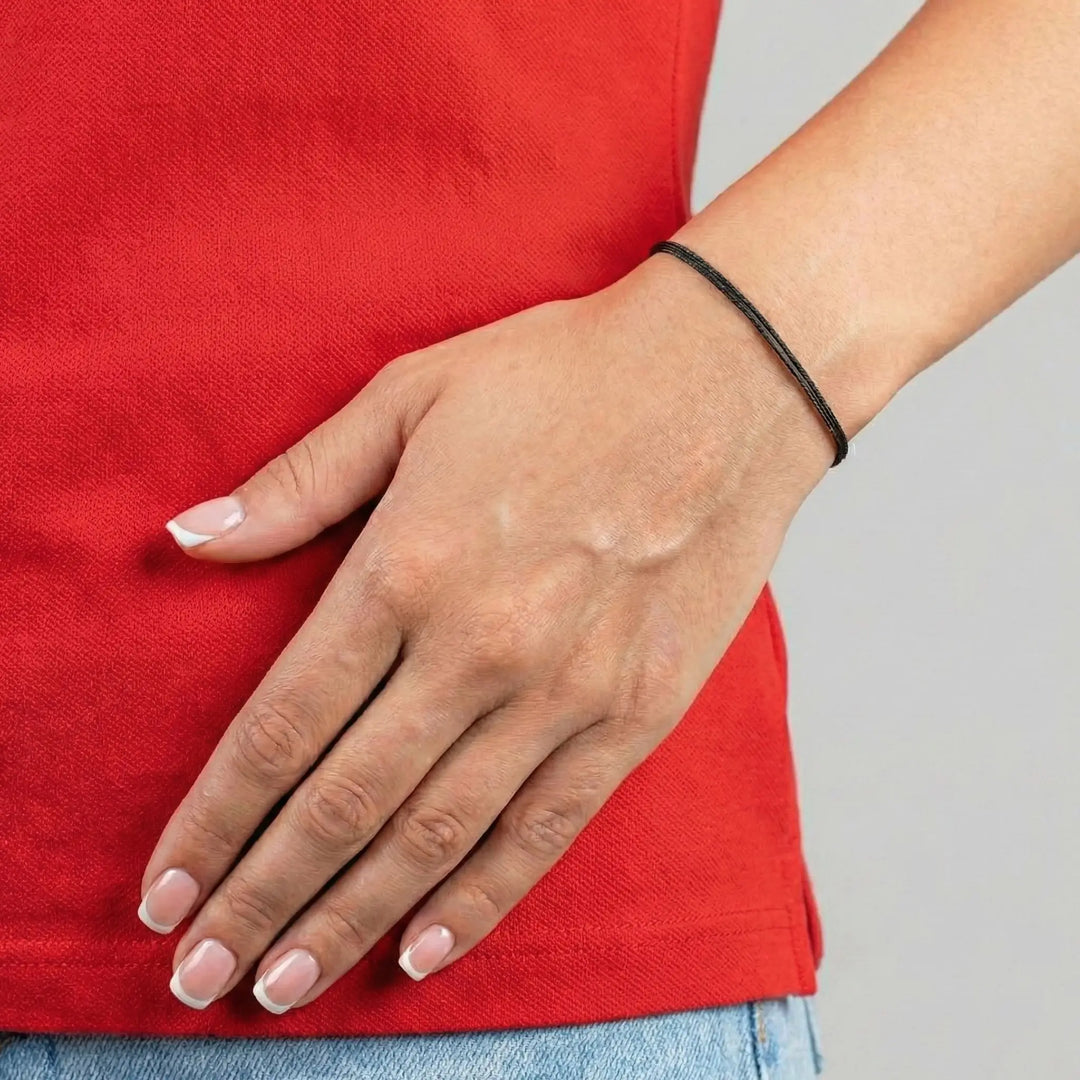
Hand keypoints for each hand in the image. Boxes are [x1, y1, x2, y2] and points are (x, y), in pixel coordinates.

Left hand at [139, 254, 831, 1013]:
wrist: (729, 378)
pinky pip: (543, 830)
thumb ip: (299, 482)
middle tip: (198, 977)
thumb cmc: (565, 375)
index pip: (280, 728)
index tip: (164, 891)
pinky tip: (422, 952)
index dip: (211, 822)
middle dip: (259, 900)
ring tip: (283, 987)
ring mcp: (565, 690)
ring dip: (347, 919)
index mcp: (408, 564)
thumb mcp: (413, 394)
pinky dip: (478, 900)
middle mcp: (479, 645)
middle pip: (341, 804)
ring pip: (433, 837)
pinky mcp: (637, 714)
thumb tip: (186, 539)